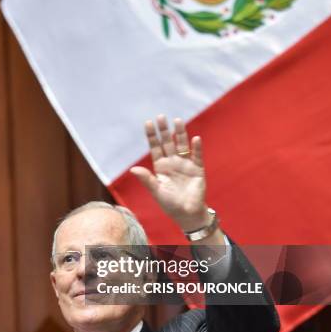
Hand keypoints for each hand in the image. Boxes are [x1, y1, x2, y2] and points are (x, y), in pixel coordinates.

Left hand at [130, 115, 209, 231]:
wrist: (187, 214)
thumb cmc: (170, 204)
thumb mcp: (156, 191)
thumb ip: (146, 179)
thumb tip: (132, 169)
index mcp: (161, 167)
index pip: (155, 147)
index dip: (152, 136)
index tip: (149, 123)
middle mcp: (173, 162)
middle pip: (168, 143)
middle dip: (165, 130)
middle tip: (161, 116)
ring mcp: (185, 165)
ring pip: (182, 145)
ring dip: (180, 134)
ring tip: (178, 121)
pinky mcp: (197, 170)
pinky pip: (197, 156)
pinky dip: (196, 148)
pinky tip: (195, 139)